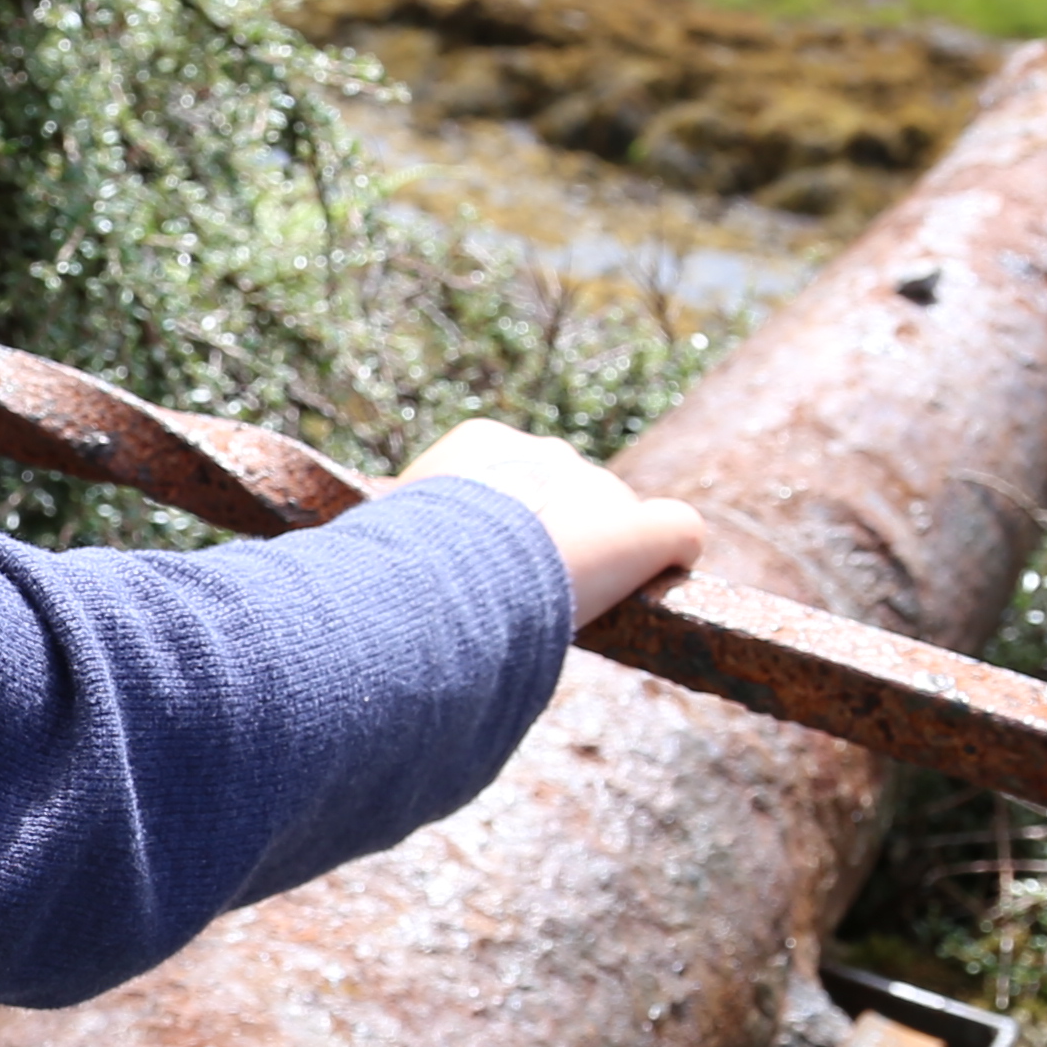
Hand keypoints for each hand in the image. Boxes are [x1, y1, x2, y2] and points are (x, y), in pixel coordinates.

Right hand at [404, 419, 704, 623]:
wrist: (452, 571)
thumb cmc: (400, 561)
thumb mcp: (380, 535)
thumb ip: (399, 536)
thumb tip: (370, 573)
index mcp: (480, 441)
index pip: (503, 478)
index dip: (497, 524)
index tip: (479, 561)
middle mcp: (546, 453)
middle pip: (563, 493)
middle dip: (548, 536)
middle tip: (518, 590)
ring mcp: (600, 488)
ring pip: (613, 517)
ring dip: (594, 556)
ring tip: (560, 605)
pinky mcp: (646, 530)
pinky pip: (676, 533)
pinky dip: (669, 556)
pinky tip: (653, 582)